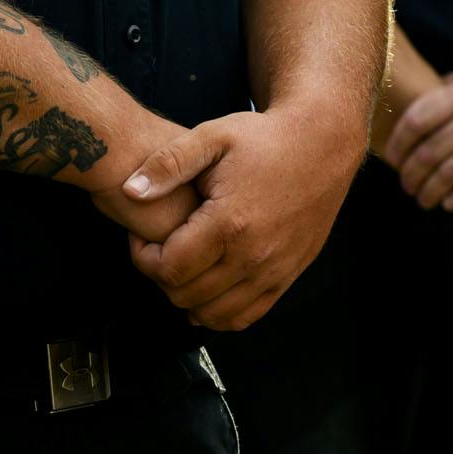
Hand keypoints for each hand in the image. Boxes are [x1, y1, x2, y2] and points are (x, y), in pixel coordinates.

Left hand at [116, 106, 364, 330]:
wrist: (322, 145)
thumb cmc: (264, 139)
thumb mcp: (212, 137)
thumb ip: (168, 164)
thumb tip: (130, 191)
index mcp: (229, 222)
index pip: (169, 267)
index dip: (142, 257)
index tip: (141, 237)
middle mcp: (253, 255)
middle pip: (186, 295)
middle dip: (160, 277)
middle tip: (158, 249)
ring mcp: (274, 270)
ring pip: (214, 314)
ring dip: (187, 297)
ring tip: (182, 265)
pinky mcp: (288, 276)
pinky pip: (246, 316)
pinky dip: (219, 313)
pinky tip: (207, 290)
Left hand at [382, 71, 452, 212]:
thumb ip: (442, 94)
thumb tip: (410, 120)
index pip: (415, 123)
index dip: (397, 144)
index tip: (391, 158)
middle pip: (428, 153)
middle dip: (410, 174)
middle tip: (406, 184)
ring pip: (446, 174)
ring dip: (429, 191)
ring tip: (423, 198)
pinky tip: (446, 203)